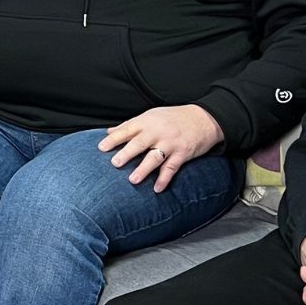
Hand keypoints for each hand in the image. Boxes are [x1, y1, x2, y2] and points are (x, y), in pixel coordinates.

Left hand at [98, 104, 223, 192]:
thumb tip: (109, 131)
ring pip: (155, 157)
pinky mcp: (183, 153)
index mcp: (147, 122)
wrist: (204, 118)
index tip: (101, 148)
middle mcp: (158, 132)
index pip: (127, 130)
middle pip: (140, 143)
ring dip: (144, 169)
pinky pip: (172, 167)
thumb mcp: (151, 116)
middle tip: (114, 163)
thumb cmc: (174, 118)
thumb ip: (130, 125)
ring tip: (133, 180)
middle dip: (127, 153)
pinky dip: (164, 179)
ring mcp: (171, 143)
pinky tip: (157, 188)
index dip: (114, 138)